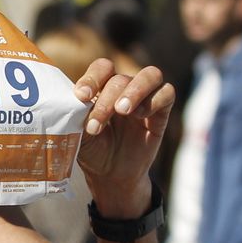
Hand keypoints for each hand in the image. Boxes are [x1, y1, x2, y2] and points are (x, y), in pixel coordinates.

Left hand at [74, 60, 175, 212]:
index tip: (81, 96)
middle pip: (120, 79)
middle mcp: (124, 88)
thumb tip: (74, 102)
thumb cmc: (92, 150)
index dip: (92, 78)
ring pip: (150, 75)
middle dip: (106, 101)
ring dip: (135, 91)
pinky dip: (154, 101)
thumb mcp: (79, 134)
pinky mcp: (161, 112)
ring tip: (122, 111)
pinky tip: (141, 116)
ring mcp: (144, 98)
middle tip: (95, 126)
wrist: (111, 174)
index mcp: (101, 87)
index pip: (102, 68)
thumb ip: (78, 116)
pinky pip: (167, 93)